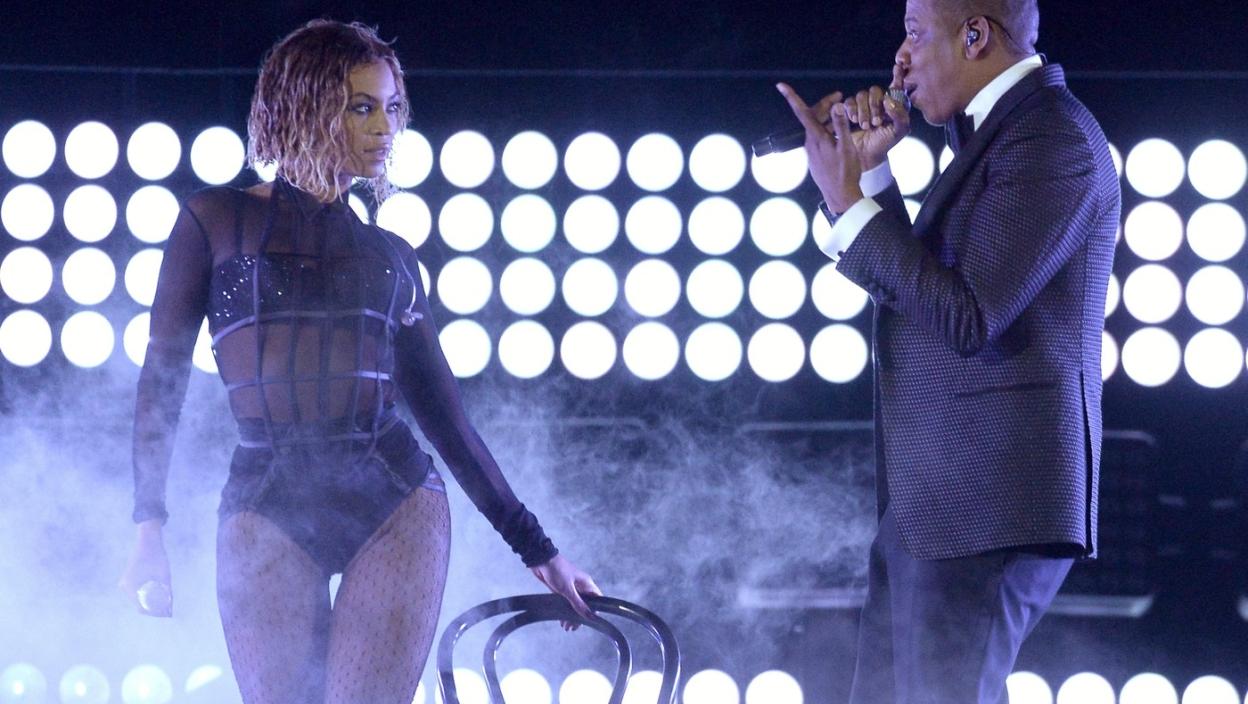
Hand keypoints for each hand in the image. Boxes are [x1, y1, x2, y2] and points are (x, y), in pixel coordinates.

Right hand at [118, 520, 172, 616]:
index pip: (141, 608)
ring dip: (150, 600)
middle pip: (139, 603)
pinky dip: (147, 593)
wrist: (148, 540)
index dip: (154, 613)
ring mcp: (126, 582)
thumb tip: (170, 606)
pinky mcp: (129, 577)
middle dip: (154, 607)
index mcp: (130, 587)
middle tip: (168, 611)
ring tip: (165, 603)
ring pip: (138, 597)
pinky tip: (159, 593)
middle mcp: (125, 586)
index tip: (166, 614)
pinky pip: (137, 590)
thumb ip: (167, 591)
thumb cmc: (157, 557)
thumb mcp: (164, 575)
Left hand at [530, 554, 601, 629]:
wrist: (540, 560)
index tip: (591, 622)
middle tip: (574, 628)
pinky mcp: (560, 590)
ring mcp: (570, 588)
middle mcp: (580, 586)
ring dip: (571, 616)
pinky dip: (564, 611)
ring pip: (574, 605)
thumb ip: (578, 604)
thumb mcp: (568, 589)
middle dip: (580, 617)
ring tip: (566, 627)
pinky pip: (565, 603)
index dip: (596, 610)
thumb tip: (590, 616)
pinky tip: (561, 620)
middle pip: (585, 604)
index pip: (597, 599)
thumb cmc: (556, 570)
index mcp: (587, 583)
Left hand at [776, 83, 864, 213]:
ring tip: (844, 113)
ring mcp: (812, 151)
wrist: (840, 196)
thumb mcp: (846, 147)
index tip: (780, 85)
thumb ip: (841, 125)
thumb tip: (836, 106)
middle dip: (824, 105)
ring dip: (828, 118)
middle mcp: (810, 143)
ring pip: (817, 128)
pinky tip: (840, 132)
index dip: (792, 97)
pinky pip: (820, 138)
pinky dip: (828, 130)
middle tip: (839, 96)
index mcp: (816, 137)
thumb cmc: (845, 173)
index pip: (803, 112)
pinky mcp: (816, 158)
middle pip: (813, 117)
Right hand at [843, 80, 910, 170]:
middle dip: (874, 106)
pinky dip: (851, 110)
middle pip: (875, 91)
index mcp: (893, 104)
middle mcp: (878, 102)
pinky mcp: (849, 110)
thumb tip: (889, 101)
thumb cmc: (884, 143)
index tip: (898, 67)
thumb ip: (901, 116)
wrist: (865, 156)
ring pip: (861, 95)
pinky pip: (848, 102)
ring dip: (863, 111)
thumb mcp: (899, 132)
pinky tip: (853, 121)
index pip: (896, 86)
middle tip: (875, 123)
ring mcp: (863, 105)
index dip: (897, 76)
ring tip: (864, 126)